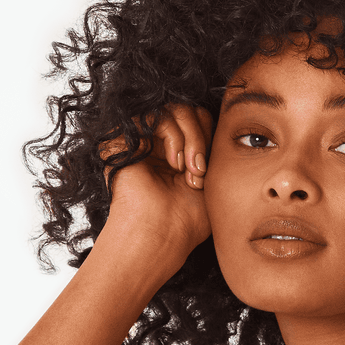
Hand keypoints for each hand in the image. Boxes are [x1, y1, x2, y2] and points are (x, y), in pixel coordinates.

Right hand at [99, 103, 213, 275]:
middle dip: (202, 137)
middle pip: (188, 110)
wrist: (162, 235)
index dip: (210, 136)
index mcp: (176, 153)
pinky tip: (173, 163)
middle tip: (201, 170)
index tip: (210, 169)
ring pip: (174, 109)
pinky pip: (156, 114)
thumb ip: (211, 145)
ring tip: (188, 170)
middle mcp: (157, 145)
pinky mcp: (124, 139)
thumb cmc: (187, 218)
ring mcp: (141, 141)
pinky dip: (173, 136)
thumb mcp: (211, 176)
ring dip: (191, 139)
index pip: (198, 118)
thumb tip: (220, 119)